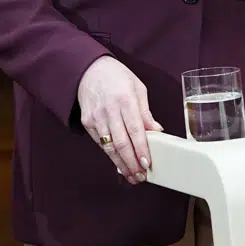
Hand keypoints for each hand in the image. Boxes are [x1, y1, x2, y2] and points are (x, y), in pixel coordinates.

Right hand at [76, 56, 161, 183]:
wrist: (89, 69)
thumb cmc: (116, 77)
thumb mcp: (137, 88)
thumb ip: (146, 112)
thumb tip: (157, 132)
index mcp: (125, 99)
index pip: (135, 130)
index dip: (141, 149)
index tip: (147, 164)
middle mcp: (109, 109)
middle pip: (121, 143)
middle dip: (131, 163)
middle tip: (141, 176)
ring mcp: (96, 117)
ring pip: (109, 147)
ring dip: (121, 164)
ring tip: (131, 175)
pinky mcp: (87, 122)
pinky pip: (100, 143)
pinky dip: (110, 155)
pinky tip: (119, 163)